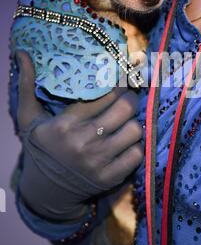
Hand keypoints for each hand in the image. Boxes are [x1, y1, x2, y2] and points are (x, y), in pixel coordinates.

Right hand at [16, 51, 143, 221]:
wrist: (46, 191)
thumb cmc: (40, 148)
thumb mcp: (29, 117)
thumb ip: (27, 84)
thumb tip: (21, 53)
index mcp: (65, 124)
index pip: (104, 95)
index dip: (117, 86)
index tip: (120, 84)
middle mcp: (83, 142)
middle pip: (125, 108)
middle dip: (130, 100)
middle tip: (127, 99)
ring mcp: (98, 162)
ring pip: (135, 130)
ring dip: (133, 124)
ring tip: (125, 122)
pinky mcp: (109, 178)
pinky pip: (136, 154)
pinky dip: (135, 146)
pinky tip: (125, 143)